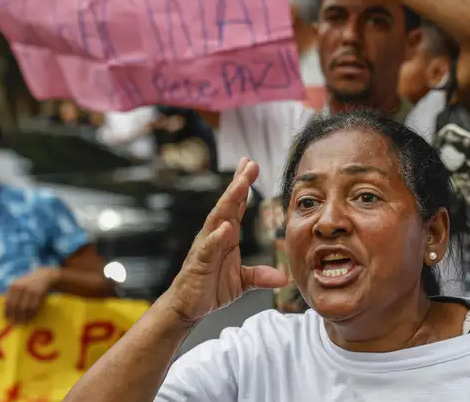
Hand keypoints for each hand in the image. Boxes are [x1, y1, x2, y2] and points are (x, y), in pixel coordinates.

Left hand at [4, 267, 58, 322]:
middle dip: (15, 316)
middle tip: (16, 324)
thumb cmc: (32, 284)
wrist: (47, 275)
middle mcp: (20, 287)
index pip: (7, 302)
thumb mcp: (21, 286)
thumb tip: (8, 313)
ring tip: (24, 323)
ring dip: (24, 317)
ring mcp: (29, 289)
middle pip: (14, 306)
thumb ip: (14, 296)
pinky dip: (31, 314)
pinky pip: (33, 307)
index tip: (7, 320)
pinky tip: (31, 318)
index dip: (7, 313)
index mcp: (13, 286)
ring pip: (23, 308)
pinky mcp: (38, 292)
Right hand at [162, 158, 286, 324]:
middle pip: (228, 204)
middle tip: (249, 164)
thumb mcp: (241, 281)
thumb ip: (260, 275)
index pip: (236, 205)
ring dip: (229, 201)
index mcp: (226, 235)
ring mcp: (206, 246)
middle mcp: (215, 234)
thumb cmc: (210, 287)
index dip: (243, 185)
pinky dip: (216, 237)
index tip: (252, 165)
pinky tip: (225, 227)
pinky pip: (208, 247)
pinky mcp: (199, 262)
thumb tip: (282, 277)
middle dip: (238, 183)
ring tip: (240, 184)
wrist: (187, 306)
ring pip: (218, 219)